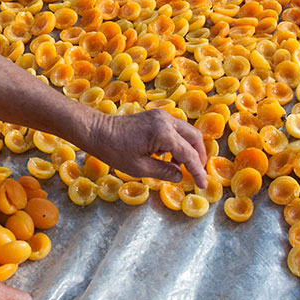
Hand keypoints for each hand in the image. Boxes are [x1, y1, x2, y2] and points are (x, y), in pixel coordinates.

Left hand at [86, 109, 207, 187]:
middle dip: (199, 156)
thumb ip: (163, 172)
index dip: (197, 171)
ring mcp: (161, 115)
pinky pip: (176, 129)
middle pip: (194, 138)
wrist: (97, 131)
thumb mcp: (138, 168)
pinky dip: (179, 142)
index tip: (203, 184)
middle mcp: (166, 120)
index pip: (188, 154)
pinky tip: (168, 156)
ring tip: (180, 167)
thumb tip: (180, 176)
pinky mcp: (156, 116)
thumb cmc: (113, 150)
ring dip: (189, 149)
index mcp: (162, 133)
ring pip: (187, 132)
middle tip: (196, 174)